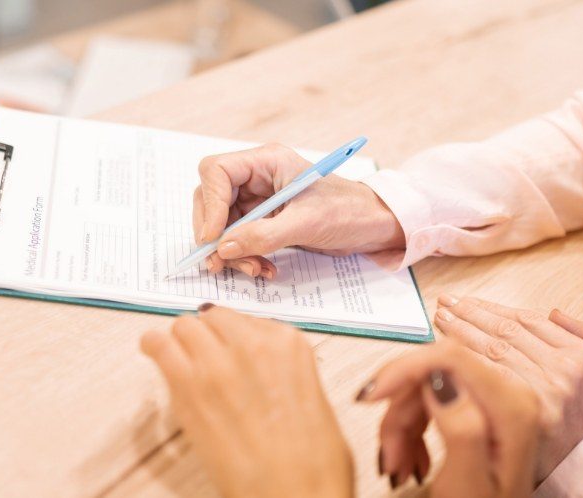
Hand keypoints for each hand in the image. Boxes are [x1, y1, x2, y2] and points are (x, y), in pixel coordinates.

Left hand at [140, 305, 352, 497]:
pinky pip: (159, 345)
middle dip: (206, 335)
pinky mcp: (188, 385)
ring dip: (180, 340)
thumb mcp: (314, 400)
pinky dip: (153, 346)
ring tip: (175, 355)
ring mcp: (218, 362)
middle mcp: (252, 344)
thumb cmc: (313, 463)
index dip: (234, 337)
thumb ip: (283, 373)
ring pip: (184, 326)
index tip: (228, 350)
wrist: (294, 495)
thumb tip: (260, 374)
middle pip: (214, 318)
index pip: (248, 321)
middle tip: (201, 356)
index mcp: (289, 345)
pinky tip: (151, 351)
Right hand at [192, 144, 405, 277]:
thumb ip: (262, 235)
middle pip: (211, 199)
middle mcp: (257, 177)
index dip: (209, 204)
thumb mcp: (306, 223)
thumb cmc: (348, 212)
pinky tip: (263, 268)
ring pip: (222, 225)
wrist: (373, 226)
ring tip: (254, 269)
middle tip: (221, 262)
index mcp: (266, 162)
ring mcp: (258, 200)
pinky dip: (244, 257)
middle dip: (215, 234)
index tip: (213, 237)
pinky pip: (238, 239)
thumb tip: (223, 248)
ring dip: (231, 252)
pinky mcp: (263, 221)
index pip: (216, 172)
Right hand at [358, 340, 540, 497]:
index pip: (449, 358)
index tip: (369, 398)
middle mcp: (509, 391)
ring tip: (399, 467)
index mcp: (511, 406)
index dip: (403, 369)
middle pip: (432, 372)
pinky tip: (411, 460)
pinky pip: (430, 398)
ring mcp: (495, 396)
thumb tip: (439, 378)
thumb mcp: (467, 483)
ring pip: (424, 387)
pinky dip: (411, 429)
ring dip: (401, 426)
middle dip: (399, 411)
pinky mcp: (481, 403)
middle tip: (389, 457)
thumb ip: (461, 430)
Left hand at [432, 296, 582, 481]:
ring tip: (440, 319)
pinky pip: (484, 376)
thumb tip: (553, 312)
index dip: (493, 308)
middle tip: (445, 304)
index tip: (468, 302)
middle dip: (471, 314)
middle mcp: (564, 370)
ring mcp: (543, 390)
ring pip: (492, 349)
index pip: (528, 321)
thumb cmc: (578, 418)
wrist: (578, 466)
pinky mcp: (521, 411)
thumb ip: (582, 337)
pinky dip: (462, 359)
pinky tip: (445, 350)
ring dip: (461, 331)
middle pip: (506, 332)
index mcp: (581, 355)